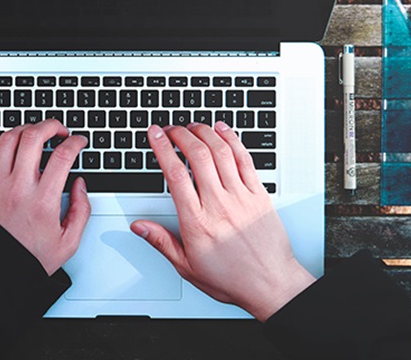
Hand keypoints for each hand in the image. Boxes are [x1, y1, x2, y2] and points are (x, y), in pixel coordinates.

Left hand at [0, 119, 90, 274]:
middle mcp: (18, 188)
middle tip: (59, 130)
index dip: (76, 142)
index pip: (63, 156)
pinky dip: (2, 141)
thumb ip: (81, 211)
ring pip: (10, 139)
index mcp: (43, 201)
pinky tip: (12, 145)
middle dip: (51, 125)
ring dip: (26, 129)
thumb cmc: (26, 259)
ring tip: (36, 133)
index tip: (79, 142)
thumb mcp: (67, 243)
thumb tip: (80, 186)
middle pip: (33, 137)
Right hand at [130, 122, 315, 320]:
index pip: (175, 175)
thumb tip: (140, 226)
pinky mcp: (259, 194)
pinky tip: (223, 130)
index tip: (155, 135)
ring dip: (204, 132)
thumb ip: (161, 242)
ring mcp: (241, 197)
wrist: (270, 284)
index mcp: (197, 222)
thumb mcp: (188, 266)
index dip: (162, 148)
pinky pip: (245, 159)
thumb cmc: (232, 278)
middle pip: (197, 156)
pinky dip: (232, 140)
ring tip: (192, 126)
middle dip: (180, 135)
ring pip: (221, 152)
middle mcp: (219, 205)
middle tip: (170, 129)